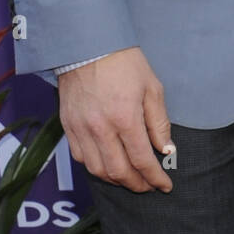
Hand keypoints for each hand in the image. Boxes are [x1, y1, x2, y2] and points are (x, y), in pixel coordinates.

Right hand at [58, 47, 173, 192]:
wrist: (88, 46)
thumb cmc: (124, 63)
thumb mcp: (152, 87)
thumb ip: (159, 122)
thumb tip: (165, 149)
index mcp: (125, 118)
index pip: (142, 160)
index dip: (155, 178)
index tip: (165, 185)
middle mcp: (101, 129)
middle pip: (119, 172)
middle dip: (137, 185)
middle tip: (149, 186)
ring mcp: (81, 130)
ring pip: (98, 170)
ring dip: (116, 180)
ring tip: (131, 179)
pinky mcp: (68, 127)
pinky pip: (81, 158)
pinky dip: (96, 168)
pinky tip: (108, 165)